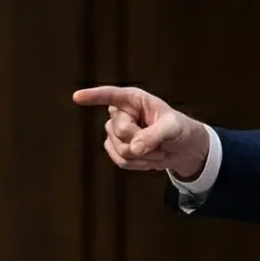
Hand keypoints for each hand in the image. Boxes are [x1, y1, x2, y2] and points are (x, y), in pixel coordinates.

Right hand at [72, 85, 211, 181]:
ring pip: (119, 149)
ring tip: (157, 150)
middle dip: (141, 141)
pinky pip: (120, 161)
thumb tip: (134, 148)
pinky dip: (138, 165)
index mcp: (133, 99)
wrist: (182, 149)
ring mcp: (116, 132)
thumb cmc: (179, 129)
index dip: (93, 96)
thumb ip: (154, 135)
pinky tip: (149, 159)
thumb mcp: (172, 128)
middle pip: (119, 130)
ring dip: (143, 156)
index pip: (110, 95)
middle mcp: (121, 113)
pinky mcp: (116, 149)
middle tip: (160, 142)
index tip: (77, 97)